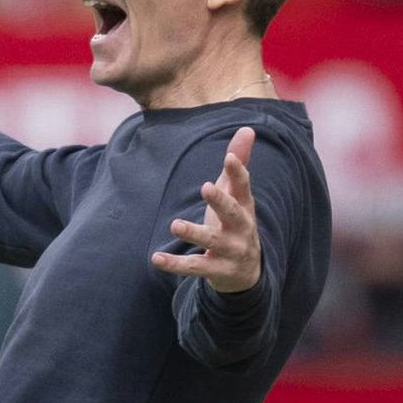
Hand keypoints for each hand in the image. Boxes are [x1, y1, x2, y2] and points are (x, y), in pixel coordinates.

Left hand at [155, 127, 262, 294]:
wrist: (247, 273)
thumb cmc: (236, 223)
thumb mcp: (238, 195)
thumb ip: (238, 164)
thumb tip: (247, 128)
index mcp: (245, 206)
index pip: (243, 187)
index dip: (238, 173)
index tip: (229, 158)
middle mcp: (241, 228)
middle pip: (233, 213)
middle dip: (220, 201)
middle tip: (206, 187)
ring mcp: (229, 251)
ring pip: (212, 241)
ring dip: (194, 232)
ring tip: (175, 225)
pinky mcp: (215, 270)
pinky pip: (194, 267)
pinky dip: (175, 264)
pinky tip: (155, 258)